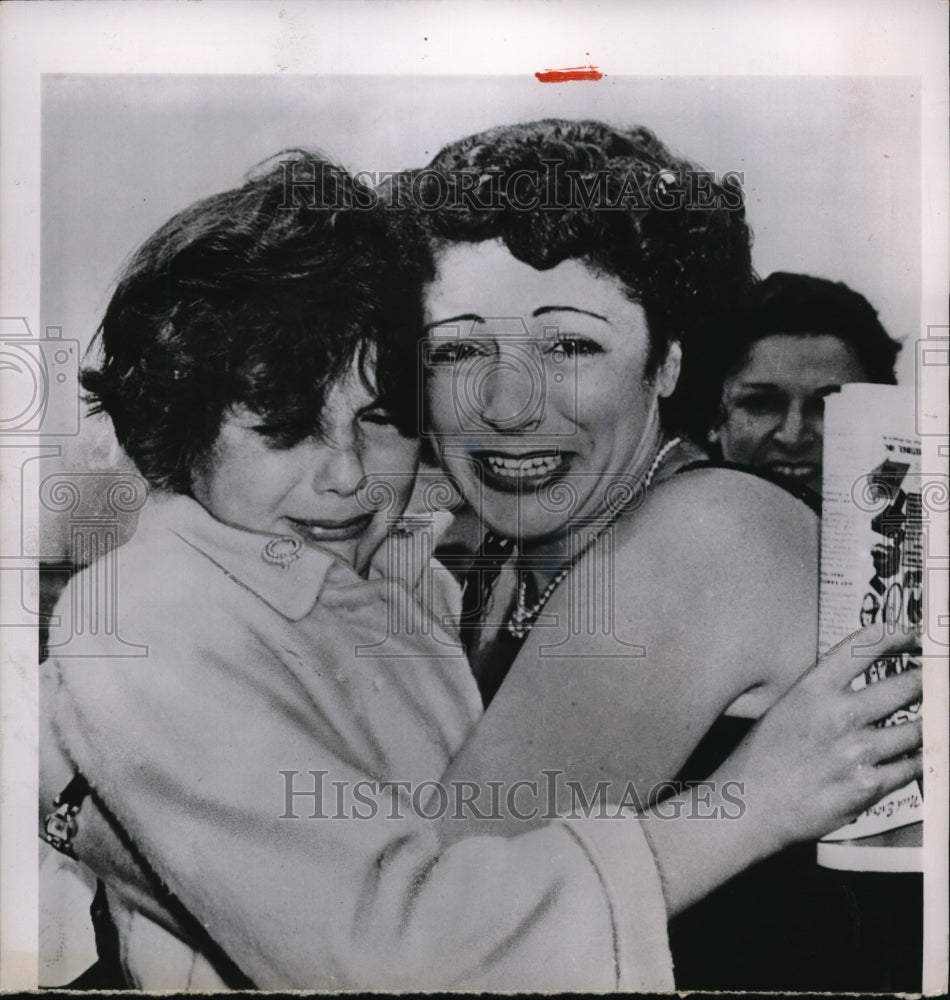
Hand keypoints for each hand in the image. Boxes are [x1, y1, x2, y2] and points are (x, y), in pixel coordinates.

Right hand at [721, 624, 921, 856]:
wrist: (752, 805)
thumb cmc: (762, 755)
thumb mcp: (785, 708)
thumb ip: (823, 693)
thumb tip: (860, 681)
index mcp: (813, 689)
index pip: (865, 648)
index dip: (897, 635)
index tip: (913, 633)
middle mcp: (839, 715)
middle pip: (906, 685)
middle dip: (926, 680)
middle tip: (934, 677)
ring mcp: (858, 752)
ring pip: (918, 728)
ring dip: (928, 721)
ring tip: (931, 716)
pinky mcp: (870, 786)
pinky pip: (912, 766)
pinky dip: (919, 758)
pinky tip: (918, 753)